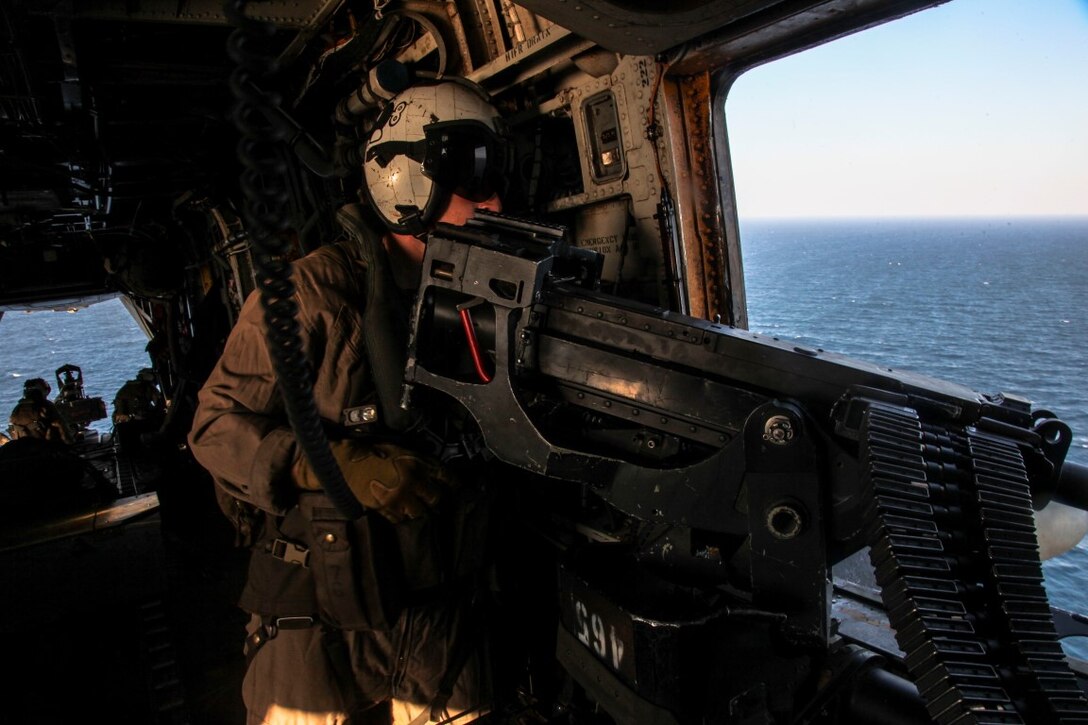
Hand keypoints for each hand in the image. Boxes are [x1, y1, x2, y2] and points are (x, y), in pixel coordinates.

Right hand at [293, 440, 454, 522]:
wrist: (347, 463)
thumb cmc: (373, 453)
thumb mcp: (401, 450)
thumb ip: (419, 461)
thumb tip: (436, 473)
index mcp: (417, 463)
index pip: (445, 476)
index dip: (454, 483)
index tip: (458, 488)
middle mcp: (412, 481)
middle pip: (435, 498)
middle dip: (434, 499)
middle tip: (432, 498)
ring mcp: (398, 497)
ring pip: (418, 512)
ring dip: (417, 509)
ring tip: (413, 505)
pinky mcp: (385, 508)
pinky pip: (399, 519)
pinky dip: (400, 515)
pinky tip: (398, 509)